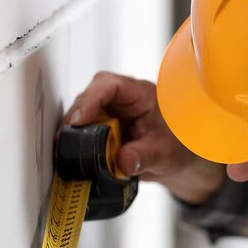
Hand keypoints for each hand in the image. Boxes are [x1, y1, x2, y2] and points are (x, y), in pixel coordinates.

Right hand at [61, 71, 225, 203]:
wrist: (179, 160)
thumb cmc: (179, 147)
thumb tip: (123, 161)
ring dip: (78, 133)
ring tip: (75, 151)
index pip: (110, 85)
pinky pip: (87, 130)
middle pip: (90, 97)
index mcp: (142, 95)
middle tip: (69, 140)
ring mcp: (113, 113)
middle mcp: (124, 100)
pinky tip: (82, 156)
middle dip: (78, 118)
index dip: (90, 99)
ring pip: (85, 114)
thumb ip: (146, 157)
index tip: (79, 120)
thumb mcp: (166, 154)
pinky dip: (82, 143)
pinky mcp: (105, 127)